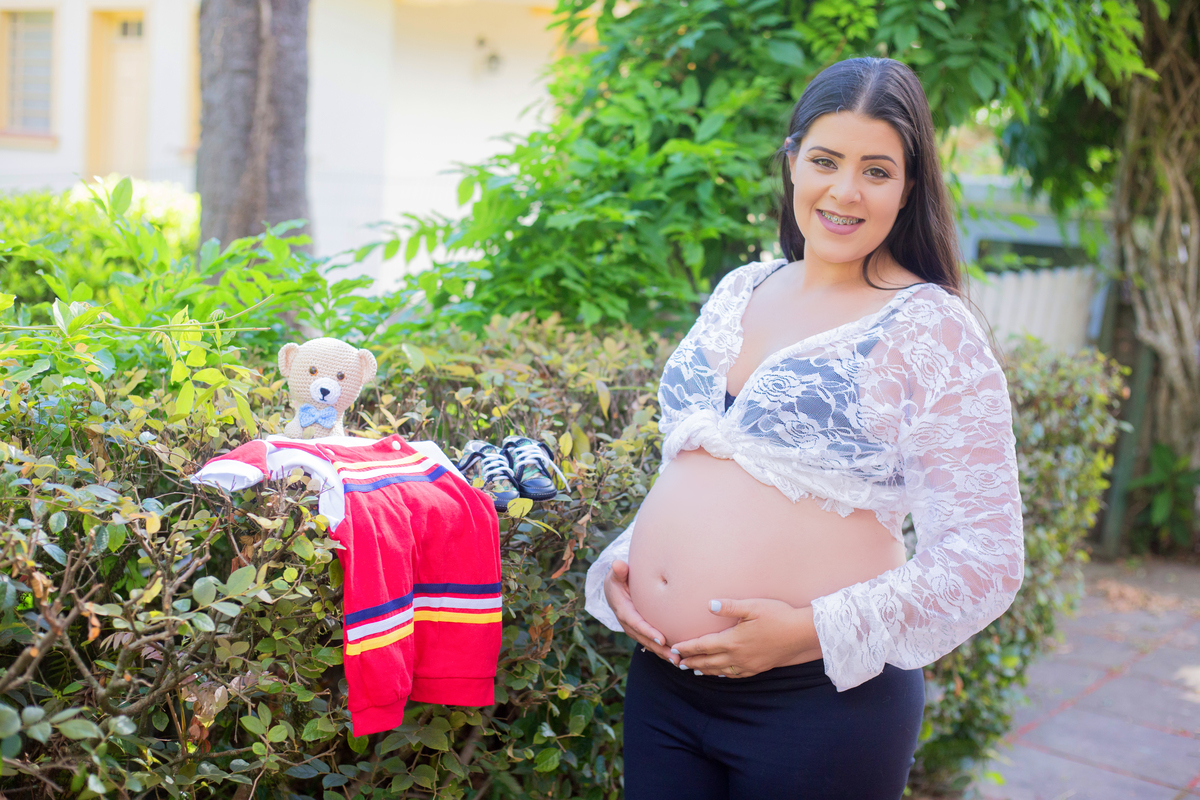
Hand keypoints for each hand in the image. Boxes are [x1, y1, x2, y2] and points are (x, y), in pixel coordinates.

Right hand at [603, 560, 678, 665]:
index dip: (647, 631)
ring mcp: (634, 630)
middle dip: (659, 648)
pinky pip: (652, 643)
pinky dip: (663, 651)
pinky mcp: (641, 632)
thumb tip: (618, 564)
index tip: (661, 638)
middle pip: (644, 638)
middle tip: (675, 656)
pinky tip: (677, 657)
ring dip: (663, 654)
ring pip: (648, 644)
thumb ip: (619, 571)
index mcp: (623, 610)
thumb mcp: (617, 574)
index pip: (636, 622)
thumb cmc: (619, 579)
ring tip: (679, 662)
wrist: (614, 589)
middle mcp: (628, 624)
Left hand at [672, 598, 819, 676]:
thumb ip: (730, 607)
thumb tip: (709, 604)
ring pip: (720, 670)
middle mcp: (738, 656)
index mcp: (733, 641)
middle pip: (708, 661)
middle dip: (691, 661)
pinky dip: (723, 674)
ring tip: (694, 669)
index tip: (674, 649)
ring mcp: (748, 664)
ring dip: (705, 669)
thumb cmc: (778, 616)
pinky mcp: (758, 668)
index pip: (703, 646)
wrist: (802, 635)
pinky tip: (721, 673)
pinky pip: (735, 675)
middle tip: (677, 662)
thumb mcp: (753, 607)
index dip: (687, 648)